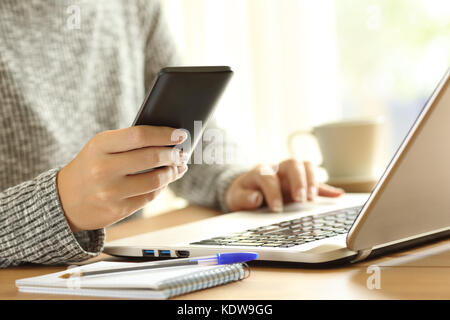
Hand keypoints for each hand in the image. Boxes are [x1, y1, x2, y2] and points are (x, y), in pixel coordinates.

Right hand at [57, 126, 188, 231]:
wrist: (64, 200)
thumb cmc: (90, 167)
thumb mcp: (101, 148)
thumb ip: (130, 142)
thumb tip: (169, 141)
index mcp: (99, 146)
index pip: (140, 135)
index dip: (165, 134)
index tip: (181, 134)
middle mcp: (103, 169)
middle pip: (151, 157)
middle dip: (173, 154)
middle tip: (182, 153)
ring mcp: (110, 192)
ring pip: (155, 180)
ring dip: (172, 172)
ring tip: (178, 167)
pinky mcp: (117, 209)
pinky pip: (149, 196)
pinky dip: (162, 187)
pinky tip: (165, 180)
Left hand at [225, 159, 343, 211]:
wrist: (246, 190)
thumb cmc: (243, 193)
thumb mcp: (235, 197)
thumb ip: (243, 198)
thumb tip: (255, 198)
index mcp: (261, 171)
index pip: (269, 176)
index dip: (273, 191)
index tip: (276, 208)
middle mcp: (278, 168)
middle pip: (292, 163)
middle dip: (298, 181)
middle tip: (300, 200)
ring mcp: (291, 175)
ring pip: (306, 166)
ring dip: (311, 181)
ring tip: (311, 200)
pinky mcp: (301, 183)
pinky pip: (317, 182)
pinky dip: (327, 189)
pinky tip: (337, 195)